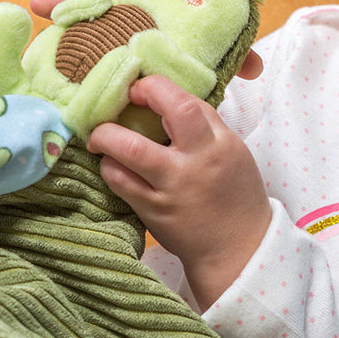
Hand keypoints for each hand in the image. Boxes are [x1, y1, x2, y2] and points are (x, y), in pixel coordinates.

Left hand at [87, 75, 271, 307]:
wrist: (237, 249)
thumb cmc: (234, 196)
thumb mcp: (232, 153)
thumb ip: (205, 125)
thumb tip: (168, 98)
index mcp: (220, 143)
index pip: (189, 101)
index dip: (157, 87)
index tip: (141, 89)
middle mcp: (197, 161)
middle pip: (168, 112)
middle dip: (136, 96)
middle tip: (118, 103)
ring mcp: (173, 187)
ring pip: (130, 149)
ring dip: (106, 136)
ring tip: (101, 137)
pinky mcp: (153, 211)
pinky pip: (119, 181)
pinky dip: (109, 167)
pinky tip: (112, 165)